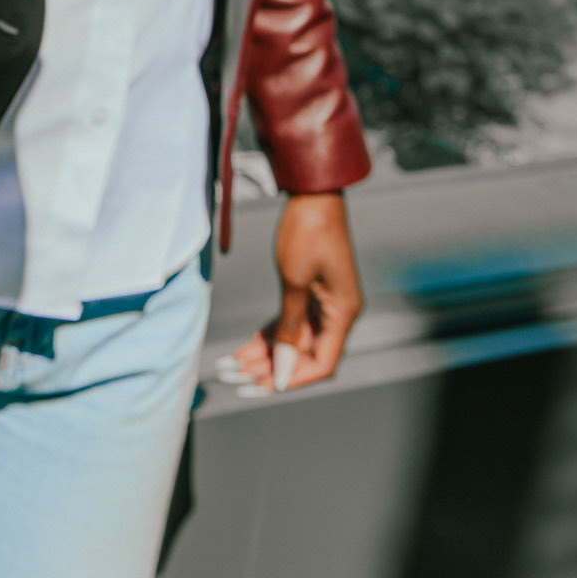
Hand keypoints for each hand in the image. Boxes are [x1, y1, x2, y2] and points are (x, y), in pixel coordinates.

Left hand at [231, 192, 363, 392]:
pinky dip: (270, 331)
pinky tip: (246, 343)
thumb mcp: (293, 281)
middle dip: (270, 366)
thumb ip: (287, 328)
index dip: (292, 378)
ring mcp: (324, 301)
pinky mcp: (311, 290)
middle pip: (304, 353)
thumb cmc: (307, 231)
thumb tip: (281, 369)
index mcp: (343, 313)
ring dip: (265, 351)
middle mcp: (338, 312)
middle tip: (235, 374)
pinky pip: (291, 320)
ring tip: (233, 361)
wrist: (313, 192)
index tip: (261, 385)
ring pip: (294, 338)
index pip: (322, 364)